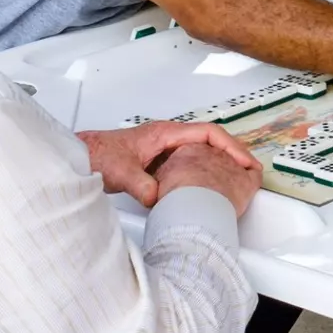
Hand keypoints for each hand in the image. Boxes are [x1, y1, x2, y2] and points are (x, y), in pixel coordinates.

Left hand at [79, 121, 259, 207]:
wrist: (80, 156)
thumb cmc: (98, 156)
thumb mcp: (120, 172)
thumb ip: (139, 184)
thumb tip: (158, 198)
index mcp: (166, 133)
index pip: (209, 133)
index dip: (231, 146)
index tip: (246, 162)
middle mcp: (169, 137)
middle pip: (212, 141)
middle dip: (234, 154)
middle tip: (251, 173)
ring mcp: (165, 148)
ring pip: (203, 151)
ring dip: (222, 162)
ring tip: (238, 180)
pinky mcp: (160, 161)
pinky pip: (191, 161)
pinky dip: (206, 170)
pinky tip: (209, 185)